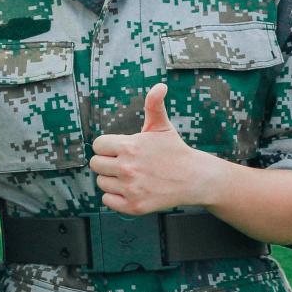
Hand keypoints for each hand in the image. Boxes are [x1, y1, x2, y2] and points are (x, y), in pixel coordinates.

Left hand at [91, 84, 225, 214]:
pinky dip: (115, 197)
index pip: (97, 145)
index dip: (108, 147)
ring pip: (101, 182)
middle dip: (108, 162)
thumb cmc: (174, 151)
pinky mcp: (134, 206)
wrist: (195, 179)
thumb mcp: (162, 126)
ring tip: (131, 176)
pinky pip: (107, 201)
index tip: (122, 149)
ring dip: (112, 180)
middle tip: (126, 163)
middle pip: (96, 164)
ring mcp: (131, 188)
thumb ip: (154, 105)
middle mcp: (128, 168)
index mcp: (130, 146)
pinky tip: (130, 190)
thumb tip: (159, 86)